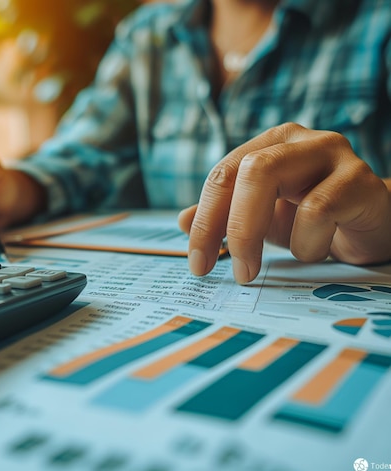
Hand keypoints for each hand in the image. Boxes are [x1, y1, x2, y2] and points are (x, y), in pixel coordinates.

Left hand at [178, 123, 390, 283]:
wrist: (374, 226)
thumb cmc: (315, 221)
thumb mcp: (262, 220)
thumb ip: (223, 218)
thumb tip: (182, 221)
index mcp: (269, 144)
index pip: (222, 174)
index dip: (204, 219)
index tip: (197, 262)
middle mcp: (298, 140)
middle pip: (244, 170)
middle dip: (226, 224)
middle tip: (222, 268)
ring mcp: (331, 154)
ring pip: (270, 177)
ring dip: (255, 234)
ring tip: (259, 269)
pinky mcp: (360, 180)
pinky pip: (316, 211)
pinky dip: (305, 243)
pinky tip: (314, 251)